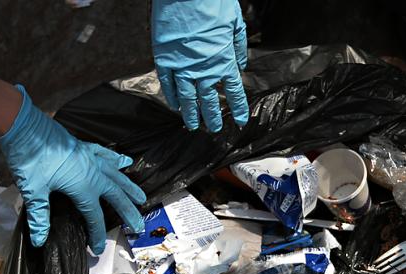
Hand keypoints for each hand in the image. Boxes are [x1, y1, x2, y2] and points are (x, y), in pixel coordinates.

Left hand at [0, 85, 145, 253]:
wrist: (23, 126)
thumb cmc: (29, 158)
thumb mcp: (33, 190)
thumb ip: (40, 217)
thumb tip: (39, 240)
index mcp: (83, 186)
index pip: (94, 216)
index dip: (97, 234)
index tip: (98, 249)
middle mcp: (93, 173)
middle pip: (116, 196)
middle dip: (128, 212)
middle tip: (138, 225)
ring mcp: (90, 158)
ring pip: (117, 175)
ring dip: (129, 187)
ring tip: (141, 197)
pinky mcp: (84, 147)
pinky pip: (106, 155)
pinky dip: (116, 159)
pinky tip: (125, 161)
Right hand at [151, 0, 248, 131]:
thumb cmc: (213, 3)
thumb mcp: (235, 22)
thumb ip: (238, 46)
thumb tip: (241, 64)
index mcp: (223, 61)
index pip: (234, 92)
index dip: (238, 108)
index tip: (240, 120)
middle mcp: (203, 70)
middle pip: (209, 100)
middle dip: (213, 117)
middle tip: (215, 129)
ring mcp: (182, 66)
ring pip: (187, 98)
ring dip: (191, 113)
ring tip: (194, 126)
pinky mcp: (164, 58)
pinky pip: (167, 83)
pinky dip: (171, 95)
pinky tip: (174, 105)